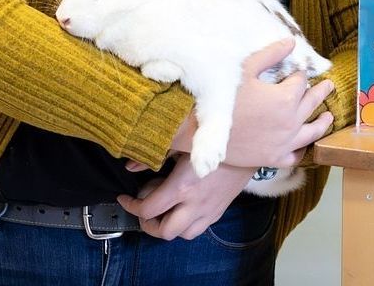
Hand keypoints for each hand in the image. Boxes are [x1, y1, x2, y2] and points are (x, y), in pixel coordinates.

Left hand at [117, 154, 254, 240]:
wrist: (248, 142)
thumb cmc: (213, 137)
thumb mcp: (181, 143)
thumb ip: (154, 155)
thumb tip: (131, 166)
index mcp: (182, 186)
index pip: (149, 209)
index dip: (131, 206)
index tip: (124, 198)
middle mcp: (195, 204)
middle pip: (164, 231)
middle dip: (148, 224)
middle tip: (144, 208)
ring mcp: (208, 210)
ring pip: (183, 235)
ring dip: (169, 226)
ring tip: (164, 209)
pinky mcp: (219, 210)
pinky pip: (199, 228)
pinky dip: (186, 224)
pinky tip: (183, 206)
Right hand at [225, 39, 333, 168]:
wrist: (205, 132)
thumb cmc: (224, 97)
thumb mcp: (246, 69)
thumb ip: (271, 54)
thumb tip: (291, 42)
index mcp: (286, 98)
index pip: (300, 81)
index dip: (300, 74)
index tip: (299, 70)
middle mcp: (292, 121)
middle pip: (312, 103)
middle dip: (321, 92)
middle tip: (330, 86)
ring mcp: (285, 143)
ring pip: (312, 132)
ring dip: (322, 123)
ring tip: (329, 117)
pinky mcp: (275, 159)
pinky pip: (296, 156)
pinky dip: (302, 149)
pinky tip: (304, 145)